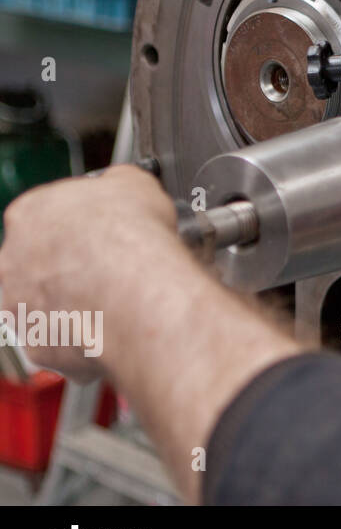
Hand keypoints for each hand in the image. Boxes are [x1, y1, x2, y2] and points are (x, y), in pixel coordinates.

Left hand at [0, 165, 185, 379]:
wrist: (140, 294)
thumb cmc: (132, 239)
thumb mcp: (135, 182)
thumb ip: (116, 185)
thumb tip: (123, 186)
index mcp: (29, 214)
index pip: (45, 214)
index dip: (78, 222)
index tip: (101, 227)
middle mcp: (12, 261)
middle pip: (37, 261)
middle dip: (68, 264)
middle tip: (108, 265)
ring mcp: (20, 306)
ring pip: (45, 303)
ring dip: (74, 302)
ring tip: (116, 298)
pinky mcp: (39, 345)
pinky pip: (62, 339)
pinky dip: (85, 334)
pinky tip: (114, 324)